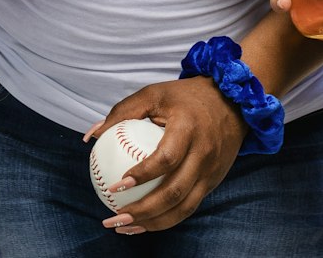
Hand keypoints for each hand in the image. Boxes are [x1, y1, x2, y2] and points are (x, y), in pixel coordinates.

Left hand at [87, 77, 243, 234]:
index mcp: (188, 129)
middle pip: (174, 192)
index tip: (116, 186)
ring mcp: (210, 172)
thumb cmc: (185, 97)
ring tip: (123, 228)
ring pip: (183, 208)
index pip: (165, 159)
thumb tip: (90, 136)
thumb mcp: (154, 94)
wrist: (231, 102)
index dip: (141, 176)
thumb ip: (122, 112)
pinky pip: (188, 207)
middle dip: (142, 212)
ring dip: (152, 223)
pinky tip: (144, 223)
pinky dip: (166, 219)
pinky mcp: (213, 182)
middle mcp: (203, 154)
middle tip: (114, 218)